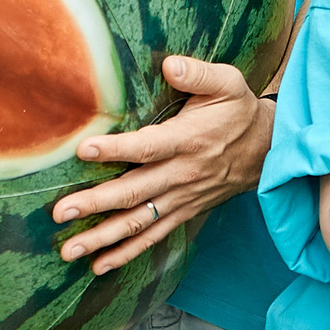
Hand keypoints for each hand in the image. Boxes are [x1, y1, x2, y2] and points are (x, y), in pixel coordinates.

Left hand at [53, 56, 272, 274]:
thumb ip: (198, 74)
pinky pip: (153, 237)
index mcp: (189, 140)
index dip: (116, 150)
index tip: (83, 150)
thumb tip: (169, 64)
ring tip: (69, 250)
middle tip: (60, 212)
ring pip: (138, 221)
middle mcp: (182, 174)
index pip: (148, 147)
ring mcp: (181, 198)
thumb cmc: (239, 112)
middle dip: (95, 203)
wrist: (268, 151)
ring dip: (102, 237)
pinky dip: (126, 253)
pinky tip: (99, 265)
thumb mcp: (228, 83)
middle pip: (134, 192)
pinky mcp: (183, 212)